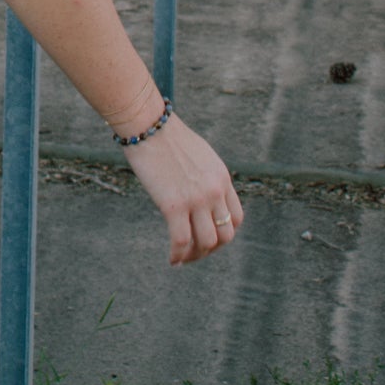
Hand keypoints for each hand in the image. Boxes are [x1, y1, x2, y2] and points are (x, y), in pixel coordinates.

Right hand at [120, 113, 244, 264]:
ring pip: (206, 243)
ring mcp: (196, 199)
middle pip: (225, 235)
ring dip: (195, 256)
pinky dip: (178, 255)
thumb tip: (199, 193)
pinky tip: (171, 259)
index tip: (208, 237)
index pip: (236, 218)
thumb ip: (206, 177)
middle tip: (195, 252)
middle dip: (211, 249)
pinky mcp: (173, 205)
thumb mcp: (199, 156)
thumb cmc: (167, 136)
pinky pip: (181, 241)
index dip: (224, 233)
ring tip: (182, 258)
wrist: (148, 125)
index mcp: (222, 178)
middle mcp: (214, 191)